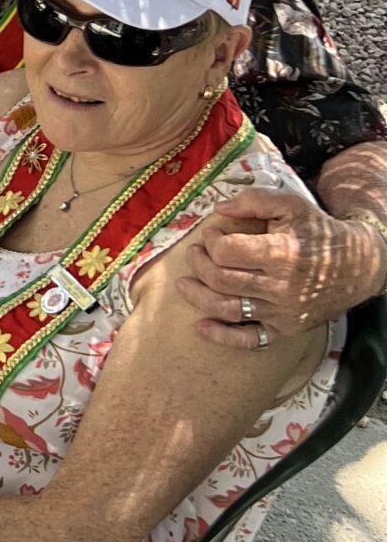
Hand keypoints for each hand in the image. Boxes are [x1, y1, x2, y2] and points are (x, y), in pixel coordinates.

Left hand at [175, 188, 386, 344]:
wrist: (358, 267)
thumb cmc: (320, 233)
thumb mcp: (291, 205)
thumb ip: (253, 201)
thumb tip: (218, 209)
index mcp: (282, 253)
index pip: (227, 252)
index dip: (211, 241)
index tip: (212, 235)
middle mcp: (281, 287)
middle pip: (221, 280)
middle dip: (199, 264)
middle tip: (194, 253)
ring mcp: (282, 312)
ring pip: (227, 309)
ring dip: (198, 297)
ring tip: (184, 284)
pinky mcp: (284, 329)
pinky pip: (249, 339)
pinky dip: (222, 336)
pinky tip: (201, 327)